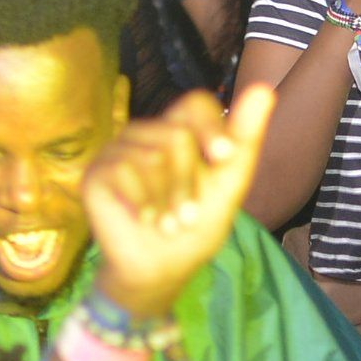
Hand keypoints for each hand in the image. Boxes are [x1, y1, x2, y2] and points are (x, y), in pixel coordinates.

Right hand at [76, 86, 273, 322]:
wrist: (158, 272)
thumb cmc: (193, 230)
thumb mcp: (227, 186)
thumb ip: (244, 140)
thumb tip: (264, 89)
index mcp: (178, 132)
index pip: (196, 104)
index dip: (211, 127)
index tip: (223, 158)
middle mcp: (145, 135)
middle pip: (178, 135)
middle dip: (189, 183)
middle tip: (186, 216)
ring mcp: (117, 152)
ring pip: (154, 155)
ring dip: (168, 199)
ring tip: (167, 223)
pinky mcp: (96, 173)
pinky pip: (126, 171)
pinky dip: (144, 203)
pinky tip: (143, 219)